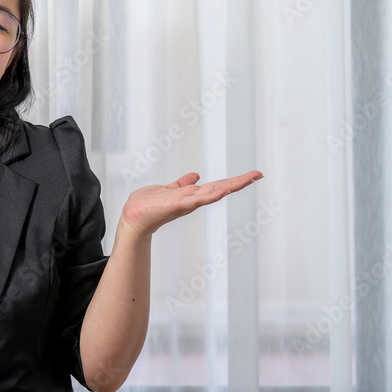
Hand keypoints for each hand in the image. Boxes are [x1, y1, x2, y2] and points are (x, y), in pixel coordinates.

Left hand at [119, 170, 262, 237]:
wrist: (133, 216)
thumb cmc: (148, 204)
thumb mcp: (168, 190)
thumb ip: (182, 184)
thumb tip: (195, 176)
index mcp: (193, 194)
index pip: (218, 185)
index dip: (235, 180)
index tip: (253, 174)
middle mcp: (193, 199)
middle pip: (221, 188)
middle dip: (239, 182)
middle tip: (258, 174)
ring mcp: (187, 203)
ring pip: (213, 193)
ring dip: (229, 187)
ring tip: (246, 179)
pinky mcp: (177, 205)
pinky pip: (196, 200)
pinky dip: (209, 196)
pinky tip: (221, 191)